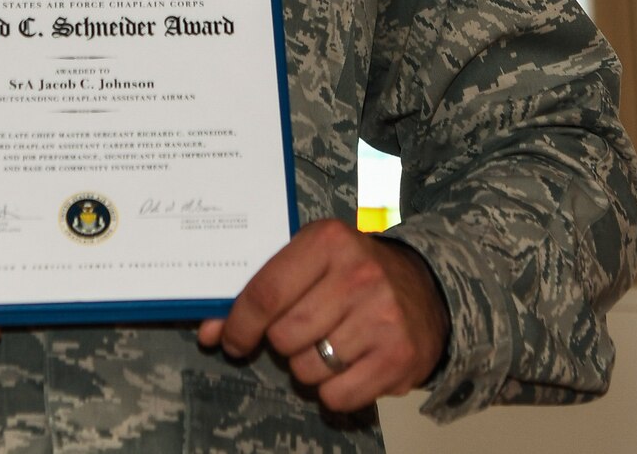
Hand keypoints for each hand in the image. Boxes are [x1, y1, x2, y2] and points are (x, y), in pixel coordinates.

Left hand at [196, 219, 448, 411]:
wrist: (427, 289)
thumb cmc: (352, 274)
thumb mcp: (310, 262)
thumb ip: (259, 292)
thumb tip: (209, 332)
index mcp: (329, 241)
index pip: (266, 293)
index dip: (239, 324)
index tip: (230, 339)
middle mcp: (358, 274)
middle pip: (284, 336)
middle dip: (281, 343)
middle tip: (301, 332)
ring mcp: (382, 316)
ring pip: (307, 369)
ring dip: (308, 366)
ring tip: (330, 343)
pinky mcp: (398, 356)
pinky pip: (337, 395)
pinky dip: (333, 390)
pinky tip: (349, 365)